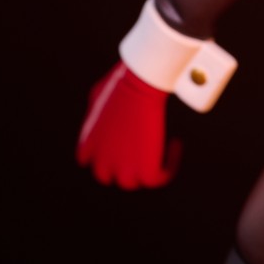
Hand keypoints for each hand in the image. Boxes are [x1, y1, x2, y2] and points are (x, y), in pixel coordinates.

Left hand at [76, 61, 179, 188]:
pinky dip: (170, 165)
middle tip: (140, 148)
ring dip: (146, 167)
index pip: (88, 160)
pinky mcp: (146, 170)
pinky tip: (175, 144)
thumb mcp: (98, 93)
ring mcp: (123, 168)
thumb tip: (101, 106)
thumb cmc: (122, 81)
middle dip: (122, 164)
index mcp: (88, 144)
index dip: (104, 153)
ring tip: (162, 148)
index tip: (119, 140)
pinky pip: (159, 178)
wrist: (140, 84)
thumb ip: (96, 108)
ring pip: (132, 182)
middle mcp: (101, 161)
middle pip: (108, 175)